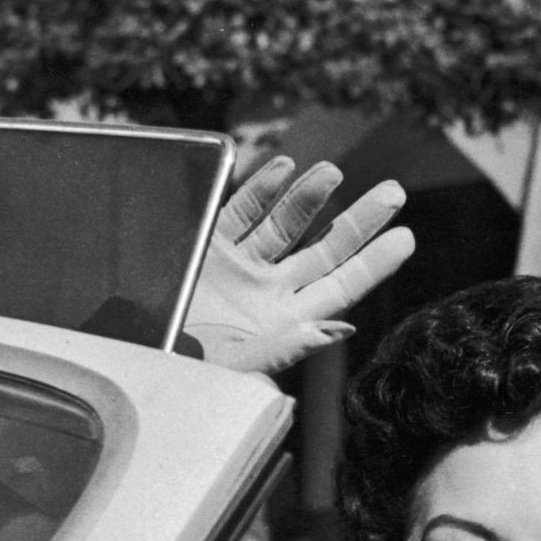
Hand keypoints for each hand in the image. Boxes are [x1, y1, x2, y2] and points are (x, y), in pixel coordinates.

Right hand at [184, 157, 414, 375]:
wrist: (134, 353)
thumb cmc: (188, 374)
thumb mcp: (238, 366)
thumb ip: (287, 348)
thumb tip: (343, 328)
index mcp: (287, 321)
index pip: (343, 287)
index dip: (375, 263)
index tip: (407, 238)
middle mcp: (271, 290)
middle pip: (327, 249)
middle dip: (360, 221)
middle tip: (395, 192)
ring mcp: (241, 266)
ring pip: (286, 224)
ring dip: (310, 197)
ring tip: (333, 172)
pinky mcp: (208, 246)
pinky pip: (241, 211)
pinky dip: (259, 189)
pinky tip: (282, 166)